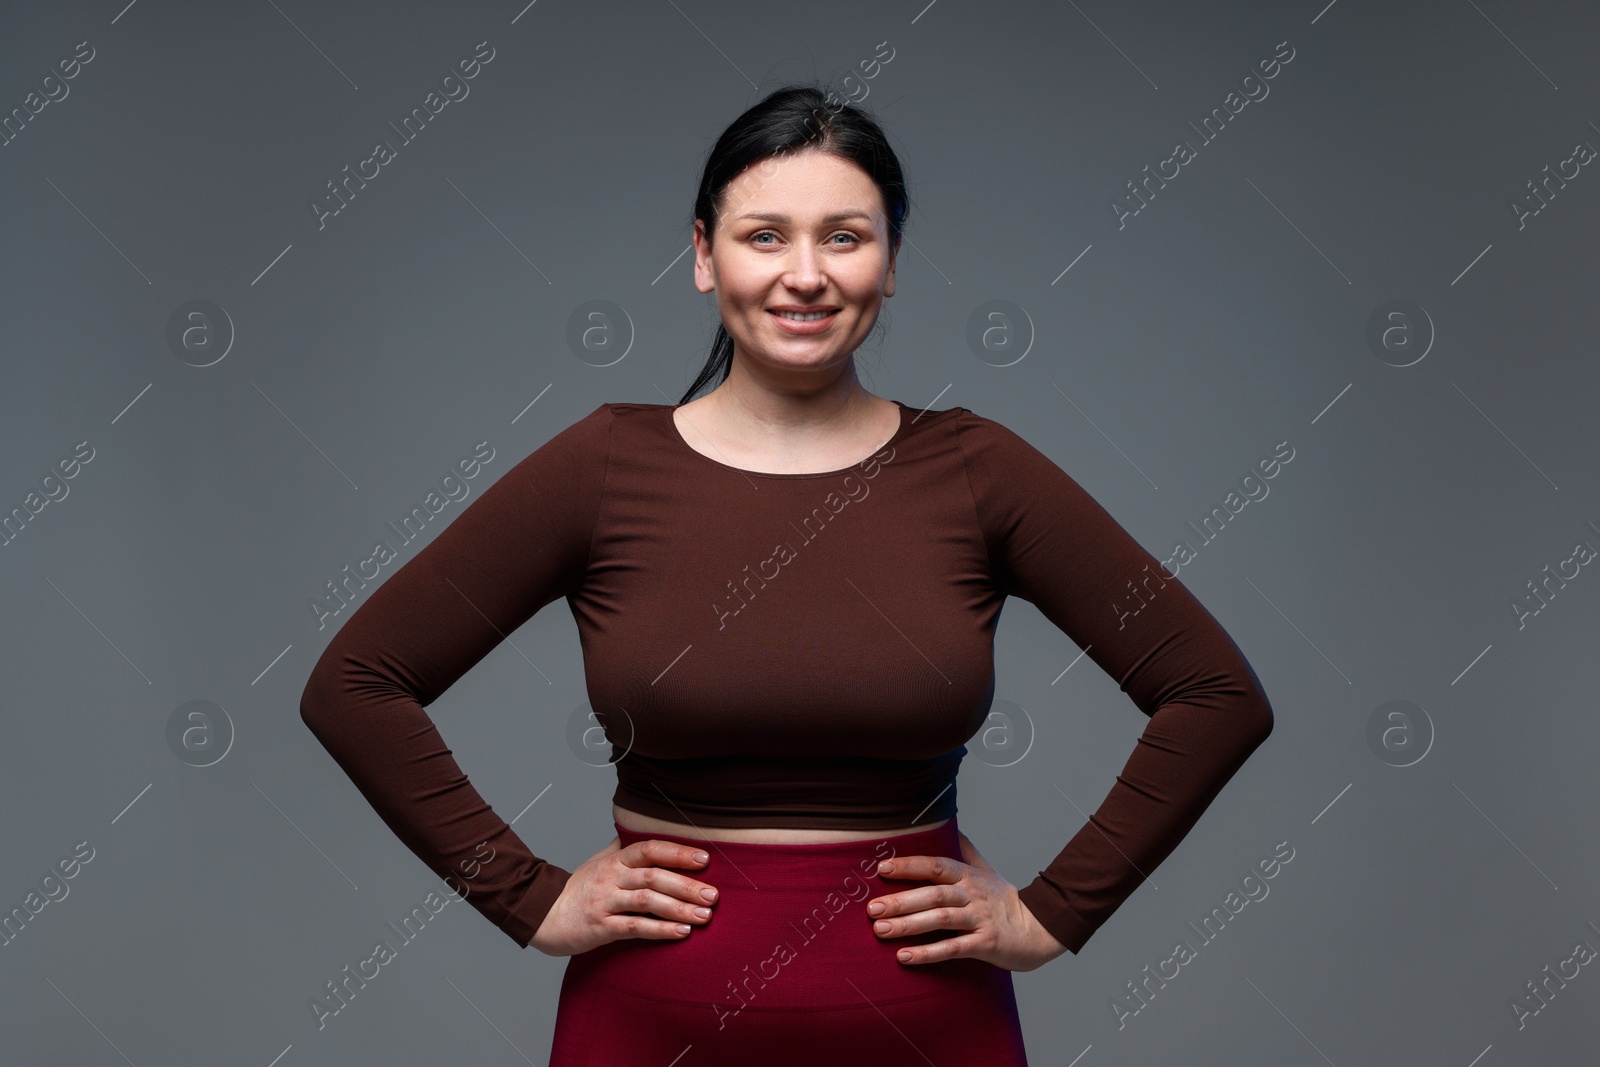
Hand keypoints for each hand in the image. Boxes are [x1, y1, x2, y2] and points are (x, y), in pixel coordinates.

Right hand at [529, 836, 719, 956]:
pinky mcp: (601, 927)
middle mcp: (611, 877)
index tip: (705, 860)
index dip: (678, 852)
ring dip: (679, 909)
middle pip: (653, 877)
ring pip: (647, 902)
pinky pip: (635, 927)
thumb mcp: (599, 861)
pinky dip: (660, 930)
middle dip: (686, 886)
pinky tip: (681, 933)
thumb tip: (646, 828)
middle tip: (713, 895)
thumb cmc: (579, 888)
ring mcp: (605, 902)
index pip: (649, 849)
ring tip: (704, 917)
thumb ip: (623, 847)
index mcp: (615, 859)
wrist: (544, 914)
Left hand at [867, 830, 1067, 971]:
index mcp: (969, 876)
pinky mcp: (985, 944)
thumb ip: (966, 852)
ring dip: (909, 925)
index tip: (882, 868)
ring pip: (940, 919)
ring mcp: (980, 919)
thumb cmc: (1006, 901)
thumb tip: (951, 828)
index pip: (935, 865)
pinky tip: (905, 957)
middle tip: (872, 909)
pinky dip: (928, 953)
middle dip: (900, 900)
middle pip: (933, 894)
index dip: (909, 865)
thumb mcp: (987, 871)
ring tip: (881, 931)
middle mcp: (972, 894)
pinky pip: (953, 948)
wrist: (1041, 929)